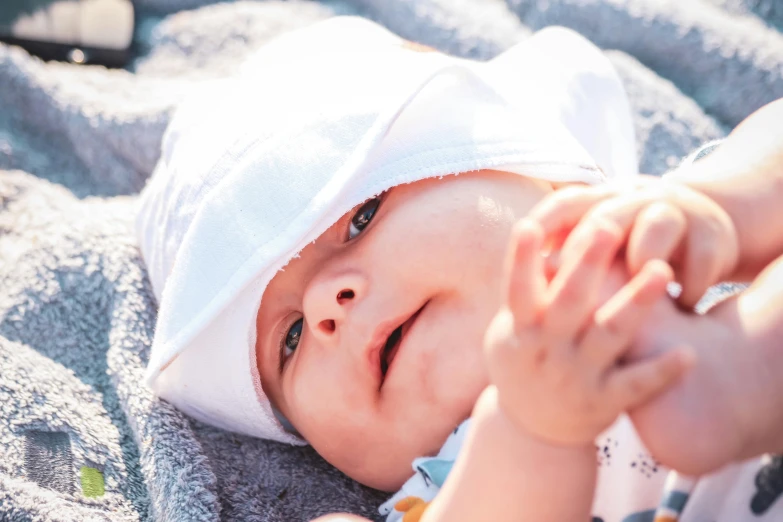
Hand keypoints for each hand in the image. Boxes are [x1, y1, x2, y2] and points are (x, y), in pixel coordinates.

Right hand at [483, 218, 693, 446]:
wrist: (531, 430)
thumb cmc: (525, 359)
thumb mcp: (509, 330)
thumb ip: (526, 291)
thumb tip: (539, 230)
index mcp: (519, 330)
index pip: (517, 289)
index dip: (521, 258)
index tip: (531, 224)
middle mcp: (545, 352)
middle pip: (568, 302)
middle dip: (586, 264)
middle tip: (609, 226)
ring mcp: (575, 378)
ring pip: (608, 336)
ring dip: (635, 303)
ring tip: (663, 271)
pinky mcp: (602, 402)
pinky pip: (635, 385)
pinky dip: (661, 372)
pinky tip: (688, 354)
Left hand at [528, 176, 738, 307]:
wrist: (706, 224)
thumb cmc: (635, 241)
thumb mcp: (601, 235)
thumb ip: (567, 250)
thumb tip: (524, 276)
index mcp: (602, 199)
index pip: (565, 205)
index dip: (544, 224)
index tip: (525, 251)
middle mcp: (637, 198)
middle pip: (608, 214)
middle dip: (588, 246)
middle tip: (567, 281)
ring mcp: (677, 211)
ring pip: (657, 224)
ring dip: (644, 257)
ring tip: (636, 294)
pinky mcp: (714, 234)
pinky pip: (702, 257)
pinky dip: (691, 283)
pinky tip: (684, 306)